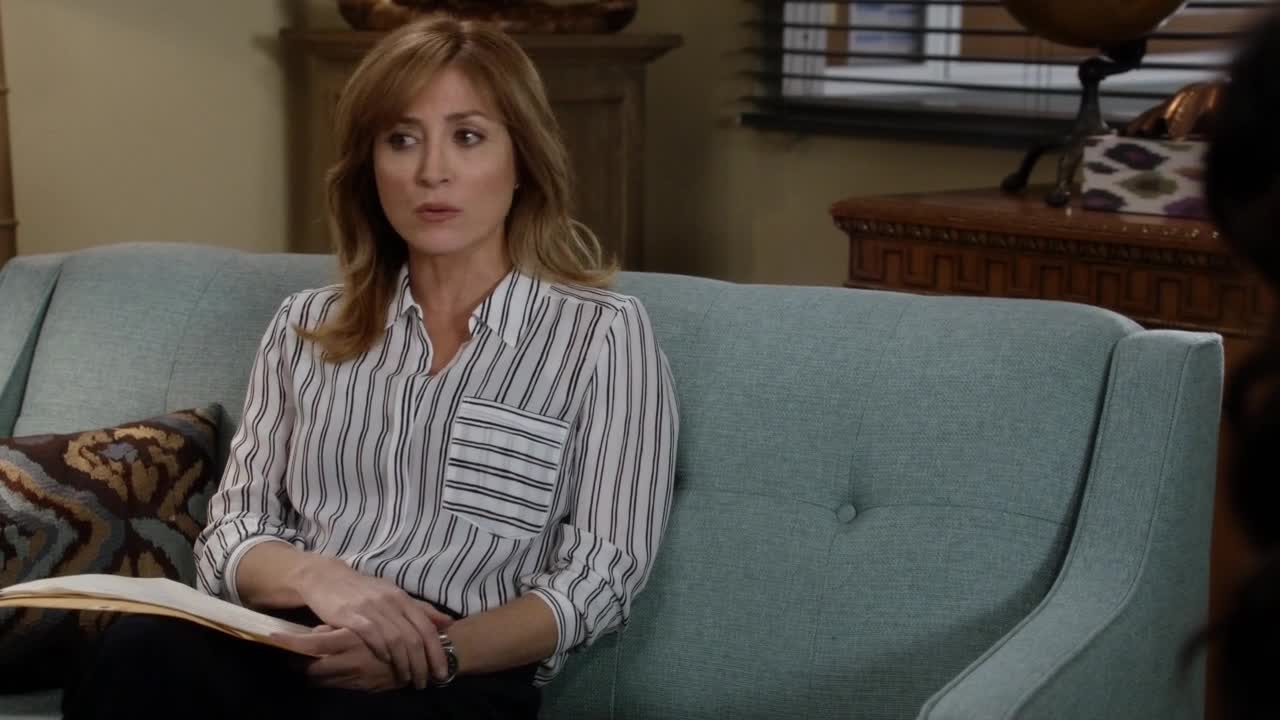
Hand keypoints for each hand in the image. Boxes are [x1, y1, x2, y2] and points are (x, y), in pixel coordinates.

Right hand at [291, 556, 453, 688]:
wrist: (327, 577)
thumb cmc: (364, 590)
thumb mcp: (394, 594)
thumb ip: (420, 609)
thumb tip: (448, 623)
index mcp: (403, 597)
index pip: (427, 627)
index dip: (437, 652)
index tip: (441, 673)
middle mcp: (391, 602)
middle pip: (414, 638)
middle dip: (422, 664)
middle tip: (424, 682)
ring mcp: (372, 608)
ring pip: (396, 640)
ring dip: (404, 663)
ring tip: (407, 678)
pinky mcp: (351, 615)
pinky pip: (372, 636)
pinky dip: (382, 651)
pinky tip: (386, 662)